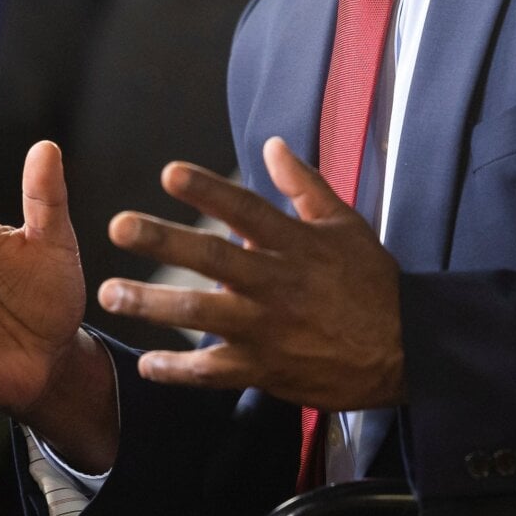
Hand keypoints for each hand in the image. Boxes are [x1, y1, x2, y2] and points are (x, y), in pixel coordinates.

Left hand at [96, 136, 404, 410]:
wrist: (405, 348)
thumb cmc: (372, 283)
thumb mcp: (344, 224)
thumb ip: (303, 184)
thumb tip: (272, 144)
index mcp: (295, 243)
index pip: (246, 209)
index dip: (208, 190)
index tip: (169, 173)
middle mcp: (276, 282)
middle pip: (213, 256)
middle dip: (163, 241)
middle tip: (119, 226)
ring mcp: (268, 327)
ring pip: (202, 314)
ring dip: (153, 304)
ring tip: (110, 294)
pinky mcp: (266, 368)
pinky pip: (214, 371)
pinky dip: (178, 370)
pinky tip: (146, 364)